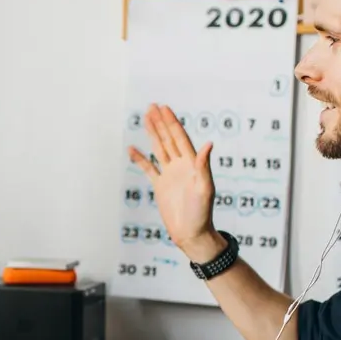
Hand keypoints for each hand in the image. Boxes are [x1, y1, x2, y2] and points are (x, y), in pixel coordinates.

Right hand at [128, 104, 220, 261]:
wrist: (191, 233)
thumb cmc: (202, 213)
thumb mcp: (204, 188)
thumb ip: (204, 166)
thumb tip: (208, 144)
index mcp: (192, 164)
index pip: (180, 138)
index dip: (172, 122)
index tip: (164, 108)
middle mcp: (181, 166)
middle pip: (168, 139)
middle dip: (161, 122)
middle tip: (152, 106)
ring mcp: (170, 175)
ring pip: (159, 149)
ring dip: (153, 134)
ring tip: (146, 118)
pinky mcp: (161, 186)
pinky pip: (148, 168)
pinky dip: (140, 158)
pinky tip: (132, 149)